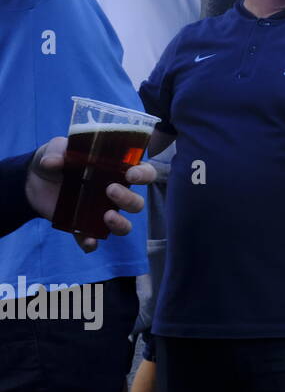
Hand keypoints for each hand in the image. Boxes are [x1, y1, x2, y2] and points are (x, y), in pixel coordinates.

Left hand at [25, 137, 155, 251]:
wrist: (33, 181)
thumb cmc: (57, 159)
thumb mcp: (56, 148)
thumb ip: (57, 151)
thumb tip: (52, 162)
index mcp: (117, 171)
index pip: (144, 173)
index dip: (144, 175)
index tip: (131, 174)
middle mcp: (114, 194)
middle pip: (137, 203)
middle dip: (128, 199)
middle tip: (110, 190)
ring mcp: (100, 212)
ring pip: (124, 225)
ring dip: (121, 223)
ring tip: (107, 216)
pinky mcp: (82, 226)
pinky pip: (93, 239)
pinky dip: (92, 243)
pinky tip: (88, 241)